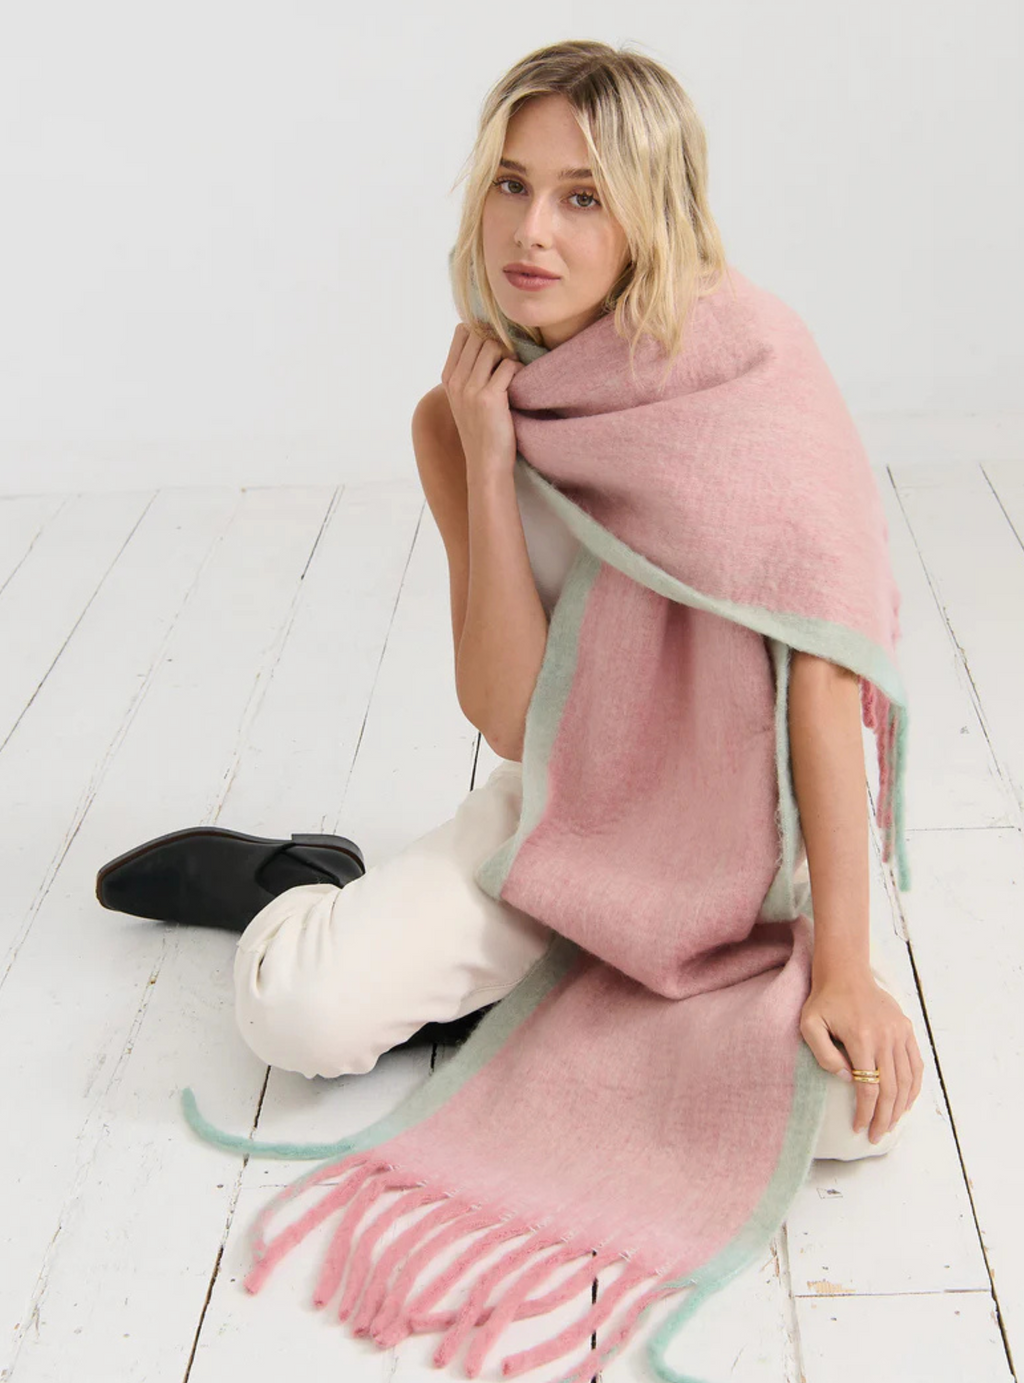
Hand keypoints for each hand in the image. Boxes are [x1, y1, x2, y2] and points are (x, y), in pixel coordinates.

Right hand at [441, 322, 523, 481]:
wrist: (486, 463)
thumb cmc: (481, 430)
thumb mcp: (465, 399)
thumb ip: (468, 372)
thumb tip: (487, 340)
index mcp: (448, 378)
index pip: (462, 332)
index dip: (482, 333)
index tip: (495, 350)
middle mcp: (456, 381)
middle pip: (479, 336)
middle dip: (498, 344)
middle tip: (507, 363)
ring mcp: (471, 389)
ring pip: (493, 346)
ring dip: (508, 356)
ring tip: (512, 374)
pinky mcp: (490, 397)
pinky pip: (508, 365)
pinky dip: (518, 370)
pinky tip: (519, 384)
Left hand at [799, 969, 923, 1141]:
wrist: (846, 972)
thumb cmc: (824, 1001)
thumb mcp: (810, 1025)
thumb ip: (823, 1055)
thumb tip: (846, 1078)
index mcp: (862, 1038)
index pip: (868, 1088)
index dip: (865, 1112)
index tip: (858, 1128)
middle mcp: (885, 1037)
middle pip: (890, 1089)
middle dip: (884, 1118)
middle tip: (875, 1136)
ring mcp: (899, 1032)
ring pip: (906, 1080)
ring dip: (900, 1107)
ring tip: (890, 1125)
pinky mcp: (906, 1028)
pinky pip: (915, 1064)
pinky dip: (913, 1087)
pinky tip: (906, 1103)